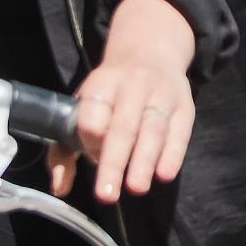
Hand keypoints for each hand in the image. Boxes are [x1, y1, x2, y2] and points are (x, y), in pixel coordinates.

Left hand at [69, 0, 199, 203]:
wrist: (151, 51)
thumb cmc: (110, 92)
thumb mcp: (82, 106)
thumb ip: (64, 150)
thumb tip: (59, 188)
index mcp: (102, 83)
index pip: (92, 115)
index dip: (89, 140)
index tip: (89, 157)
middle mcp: (133, 85)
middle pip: (123, 126)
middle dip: (114, 161)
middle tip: (107, 193)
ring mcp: (162, 93)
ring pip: (153, 130)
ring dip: (144, 161)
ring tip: (136, 187)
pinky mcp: (185, 105)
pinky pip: (180, 132)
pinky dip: (172, 154)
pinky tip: (163, 174)